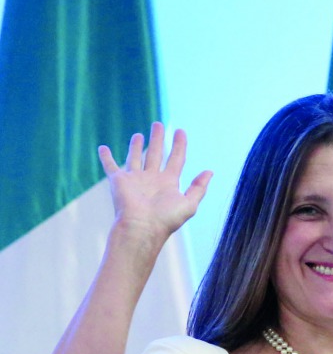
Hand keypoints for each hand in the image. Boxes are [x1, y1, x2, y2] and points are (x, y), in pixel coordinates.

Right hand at [99, 123, 211, 243]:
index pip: (176, 158)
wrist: (141, 228)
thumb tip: (209, 171)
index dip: (179, 144)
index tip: (180, 131)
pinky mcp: (119, 181)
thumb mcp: (189, 204)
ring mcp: (135, 179)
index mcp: (169, 183)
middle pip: (156, 154)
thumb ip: (199, 187)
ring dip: (136, 146)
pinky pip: (110, 166)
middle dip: (158, 139)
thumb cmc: (165, 219)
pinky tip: (102, 148)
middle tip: (158, 124)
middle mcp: (152, 179)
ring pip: (135, 157)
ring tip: (139, 135)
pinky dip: (106, 157)